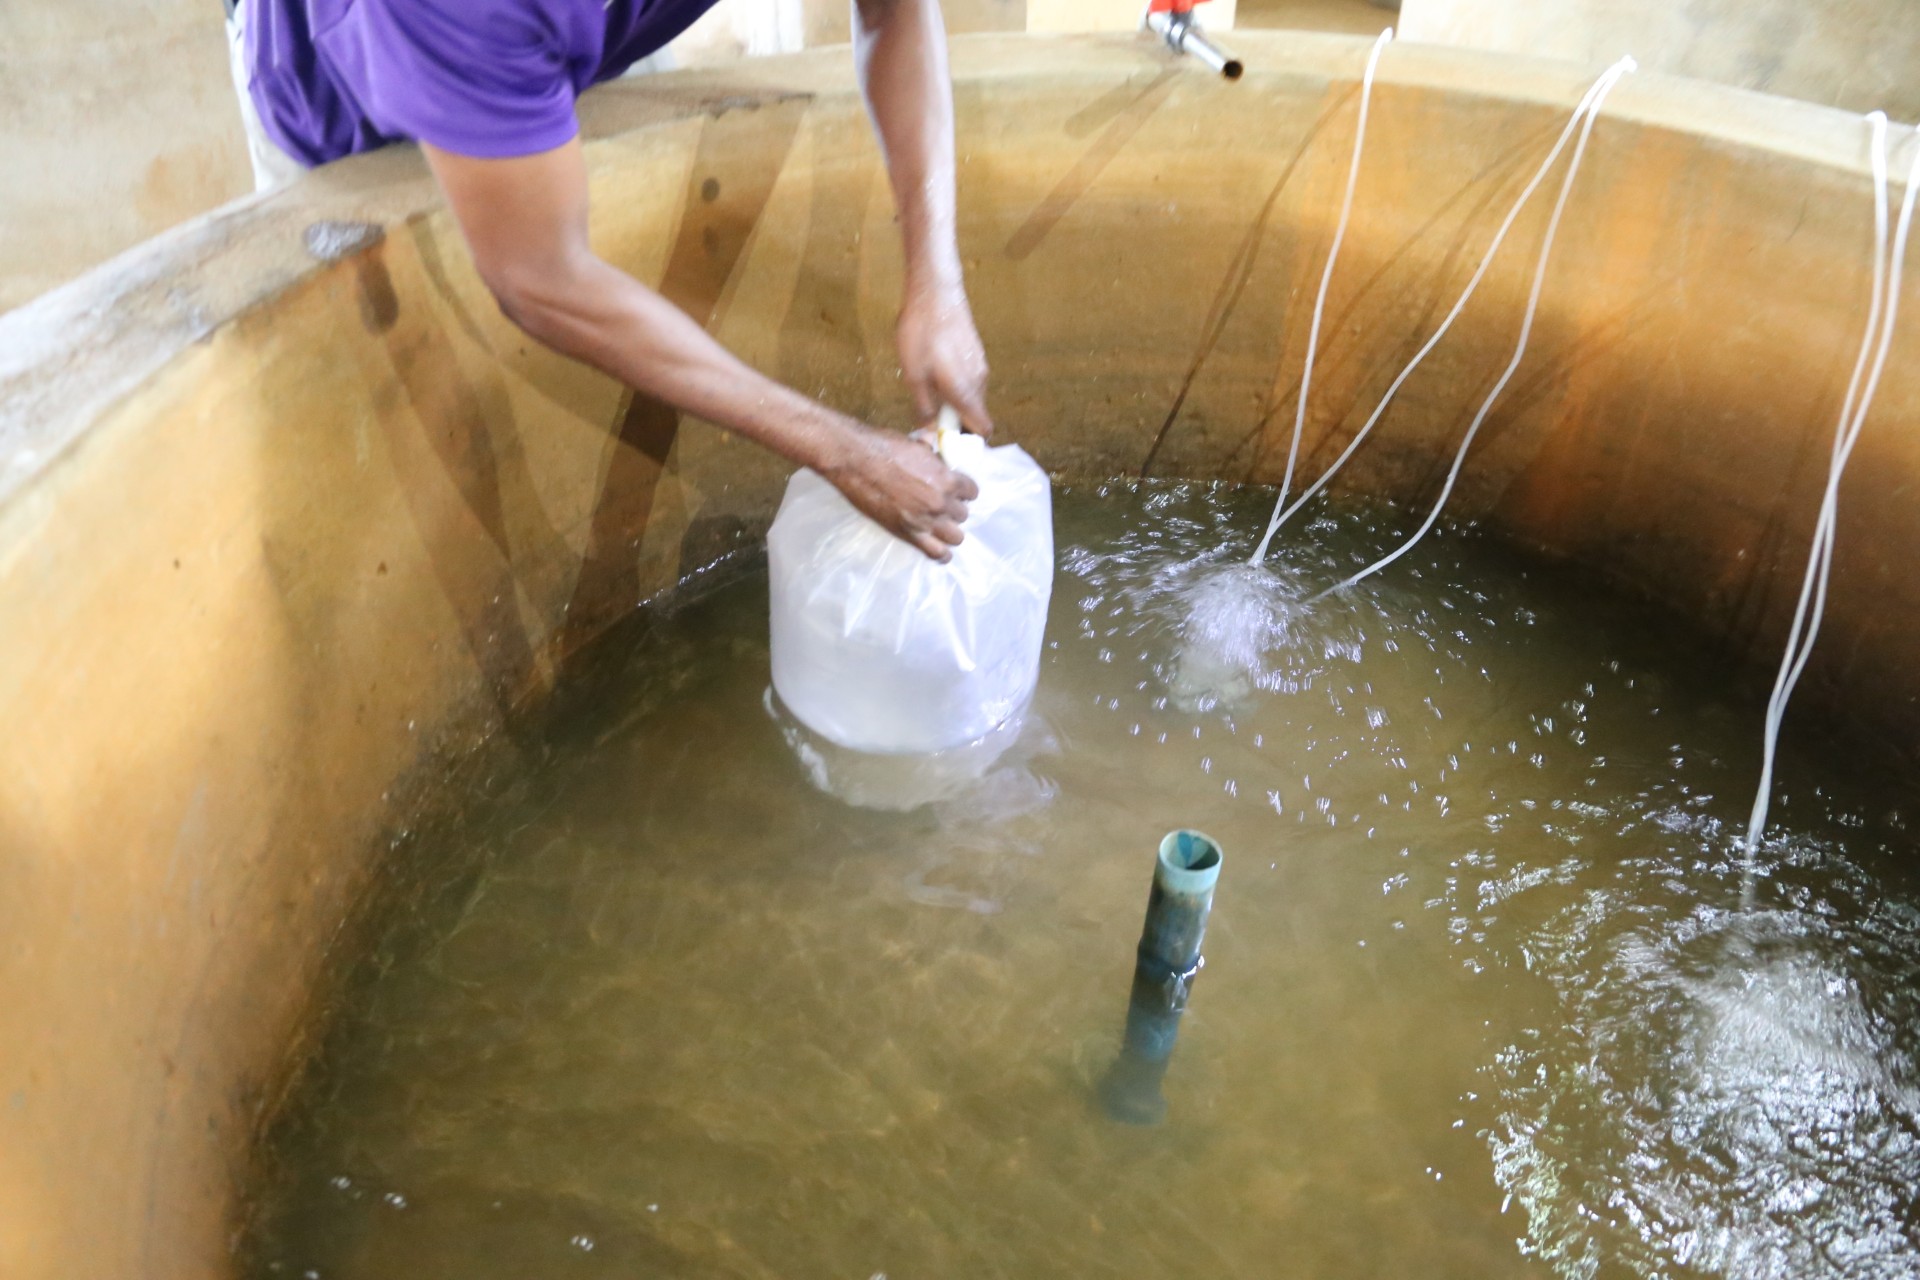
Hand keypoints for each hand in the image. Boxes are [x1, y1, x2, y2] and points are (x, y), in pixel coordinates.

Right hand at [823, 427, 979, 560]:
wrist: (856, 461)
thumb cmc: (883, 447)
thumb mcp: (916, 445)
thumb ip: (931, 454)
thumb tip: (933, 449)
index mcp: (946, 478)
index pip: (972, 492)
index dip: (964, 492)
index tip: (956, 491)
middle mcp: (941, 502)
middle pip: (963, 515)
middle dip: (954, 510)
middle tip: (942, 507)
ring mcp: (926, 521)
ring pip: (955, 537)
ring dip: (949, 531)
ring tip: (940, 527)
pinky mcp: (909, 535)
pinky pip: (936, 553)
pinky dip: (942, 554)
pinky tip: (941, 552)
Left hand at [897, 281, 992, 436]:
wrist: (935, 291)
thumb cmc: (922, 334)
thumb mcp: (913, 376)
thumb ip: (924, 407)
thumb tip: (929, 431)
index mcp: (966, 392)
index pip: (983, 430)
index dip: (966, 441)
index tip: (945, 440)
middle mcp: (980, 382)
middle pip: (975, 415)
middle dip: (955, 421)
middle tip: (928, 415)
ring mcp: (980, 366)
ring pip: (970, 396)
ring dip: (952, 401)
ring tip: (926, 388)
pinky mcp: (976, 353)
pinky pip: (968, 380)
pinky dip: (955, 385)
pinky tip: (933, 370)